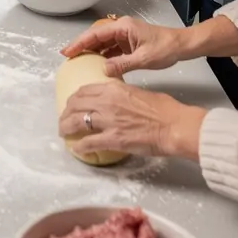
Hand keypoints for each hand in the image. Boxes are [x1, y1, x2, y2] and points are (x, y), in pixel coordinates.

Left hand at [59, 81, 205, 160]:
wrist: (174, 125)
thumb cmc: (163, 109)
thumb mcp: (137, 92)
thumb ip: (121, 94)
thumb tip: (116, 100)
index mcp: (112, 88)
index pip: (84, 90)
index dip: (74, 98)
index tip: (72, 103)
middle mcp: (106, 102)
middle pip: (75, 104)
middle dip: (65, 112)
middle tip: (64, 119)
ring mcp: (108, 121)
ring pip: (75, 121)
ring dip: (65, 127)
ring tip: (63, 132)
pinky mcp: (113, 139)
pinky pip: (88, 143)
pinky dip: (80, 146)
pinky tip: (76, 149)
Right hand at [61, 15, 191, 76]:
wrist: (182, 46)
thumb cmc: (165, 48)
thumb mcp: (144, 58)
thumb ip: (122, 64)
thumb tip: (103, 70)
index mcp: (122, 27)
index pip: (95, 34)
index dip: (80, 43)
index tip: (67, 51)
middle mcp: (120, 28)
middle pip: (96, 37)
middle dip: (82, 46)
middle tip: (68, 57)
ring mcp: (124, 35)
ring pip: (102, 43)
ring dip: (91, 52)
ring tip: (78, 62)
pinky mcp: (128, 43)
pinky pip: (111, 48)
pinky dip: (103, 56)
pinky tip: (97, 65)